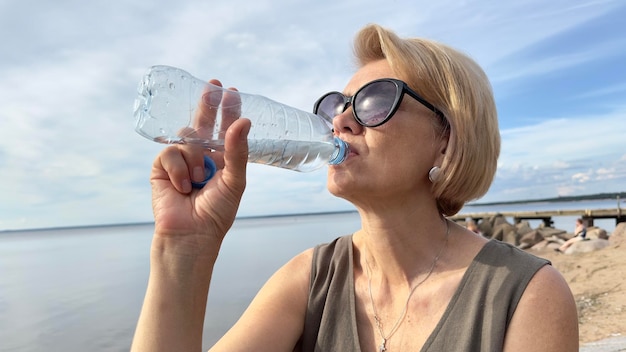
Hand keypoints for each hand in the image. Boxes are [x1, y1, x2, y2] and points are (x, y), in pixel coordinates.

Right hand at [149, 80, 249, 255]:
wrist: (191, 235)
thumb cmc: (217, 212)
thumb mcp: (235, 181)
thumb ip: (237, 151)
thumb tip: (244, 121)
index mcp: (222, 159)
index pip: (225, 130)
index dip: (228, 111)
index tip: (232, 92)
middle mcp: (201, 157)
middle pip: (203, 123)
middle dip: (207, 104)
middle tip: (213, 85)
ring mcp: (180, 161)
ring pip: (186, 139)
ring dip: (194, 159)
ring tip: (197, 181)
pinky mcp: (161, 168)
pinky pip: (170, 152)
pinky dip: (179, 169)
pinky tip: (183, 187)